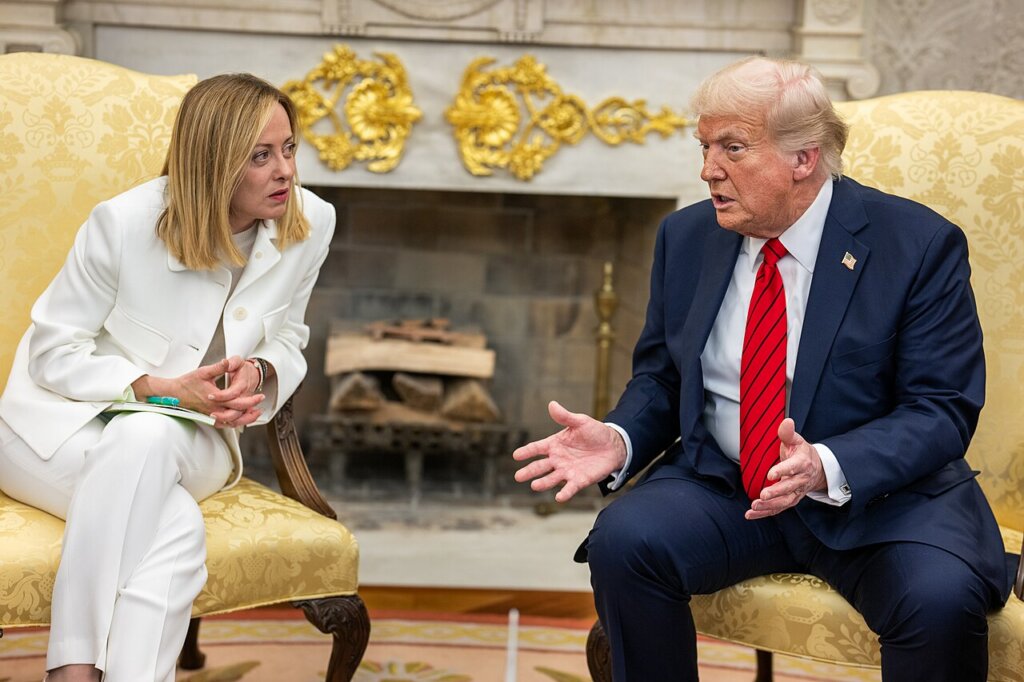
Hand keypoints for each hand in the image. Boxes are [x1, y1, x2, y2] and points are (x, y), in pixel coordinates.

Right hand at [133, 357, 263, 429]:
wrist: (174, 393)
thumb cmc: (187, 383)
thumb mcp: (204, 372)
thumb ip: (218, 367)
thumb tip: (228, 362)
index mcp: (215, 398)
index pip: (237, 402)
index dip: (251, 400)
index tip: (259, 395)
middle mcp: (214, 409)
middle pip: (237, 414)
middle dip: (251, 409)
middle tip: (260, 403)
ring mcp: (211, 415)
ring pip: (231, 422)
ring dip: (245, 419)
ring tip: (255, 413)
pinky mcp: (208, 417)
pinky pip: (223, 424)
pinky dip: (234, 423)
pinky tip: (240, 419)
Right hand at [512, 401, 627, 502]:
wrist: (614, 445)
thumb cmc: (594, 432)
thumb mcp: (580, 421)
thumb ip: (565, 417)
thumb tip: (552, 404)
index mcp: (555, 444)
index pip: (537, 448)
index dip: (526, 451)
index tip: (516, 455)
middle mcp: (558, 460)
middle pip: (540, 466)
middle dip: (529, 471)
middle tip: (518, 476)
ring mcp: (567, 471)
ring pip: (552, 478)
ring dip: (543, 483)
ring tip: (534, 486)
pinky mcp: (580, 480)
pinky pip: (570, 488)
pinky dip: (564, 493)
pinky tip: (559, 498)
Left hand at [745, 418, 826, 519]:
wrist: (816, 470)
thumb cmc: (802, 454)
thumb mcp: (797, 441)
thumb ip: (788, 433)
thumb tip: (786, 421)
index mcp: (802, 464)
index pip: (793, 468)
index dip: (782, 470)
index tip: (770, 474)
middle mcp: (800, 480)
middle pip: (789, 488)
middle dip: (776, 492)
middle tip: (763, 495)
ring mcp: (796, 493)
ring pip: (784, 502)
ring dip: (769, 506)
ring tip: (754, 506)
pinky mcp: (789, 500)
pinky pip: (778, 509)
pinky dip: (764, 513)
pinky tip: (750, 514)